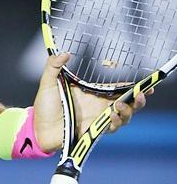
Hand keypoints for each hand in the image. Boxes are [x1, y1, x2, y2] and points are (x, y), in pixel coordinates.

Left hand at [32, 53, 147, 152]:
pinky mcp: (93, 131)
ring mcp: (97, 120)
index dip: (132, 87)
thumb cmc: (44, 106)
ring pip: (123, 117)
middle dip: (139, 100)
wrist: (37, 127)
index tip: (145, 83)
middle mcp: (98, 107)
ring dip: (128, 111)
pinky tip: (112, 115)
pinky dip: (115, 122)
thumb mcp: (48, 82)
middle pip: (127, 104)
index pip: (117, 90)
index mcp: (92, 95)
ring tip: (121, 105)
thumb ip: (54, 66)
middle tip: (144, 93)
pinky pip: (111, 128)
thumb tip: (65, 53)